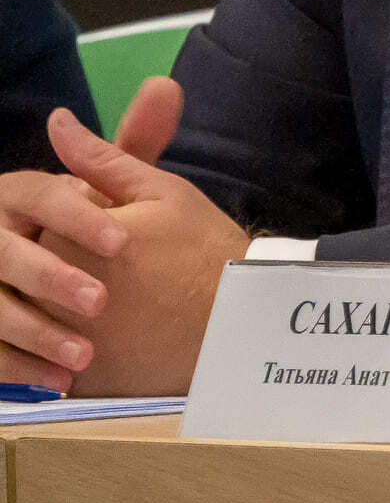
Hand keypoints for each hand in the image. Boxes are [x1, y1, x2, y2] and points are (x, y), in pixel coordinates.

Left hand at [0, 99, 247, 396]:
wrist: (244, 323)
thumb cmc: (206, 249)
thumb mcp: (162, 192)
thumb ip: (101, 158)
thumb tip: (57, 121)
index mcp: (68, 237)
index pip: (41, 220)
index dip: (78, 222)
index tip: (122, 234)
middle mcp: (53, 292)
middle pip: (32, 270)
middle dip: (66, 264)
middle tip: (131, 272)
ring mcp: (64, 341)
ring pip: (37, 317)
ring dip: (60, 309)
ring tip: (124, 306)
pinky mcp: (79, 381)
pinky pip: (51, 365)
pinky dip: (68, 354)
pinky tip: (115, 341)